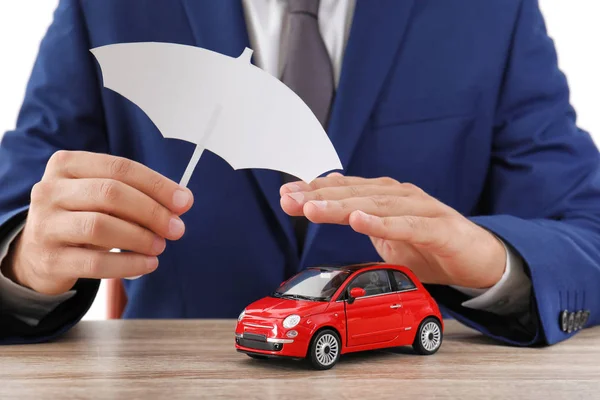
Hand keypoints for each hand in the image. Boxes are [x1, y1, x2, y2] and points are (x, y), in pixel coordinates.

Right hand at [2, 151, 193, 294]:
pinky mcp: (49, 259)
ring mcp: (45, 225)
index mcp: (67, 165)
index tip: (185, 202)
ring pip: (100, 226)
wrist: (38, 254)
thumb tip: (183, 201)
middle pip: (110, 193)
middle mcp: (50, 190)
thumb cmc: (82, 217)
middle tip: (176, 228)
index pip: (120, 168)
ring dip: (140, 237)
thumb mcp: (102, 198)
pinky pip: (94, 262)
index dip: (157, 184)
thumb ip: (139, 194)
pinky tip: (148, 264)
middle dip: (151, 211)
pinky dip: (128, 264)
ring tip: (160, 246)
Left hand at [280, 173, 505, 288]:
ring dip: (343, 206)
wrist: (478, 259)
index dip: (315, 191)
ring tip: (313, 209)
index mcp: (386, 196)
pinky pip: (408, 225)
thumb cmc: (429, 245)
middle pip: (355, 192)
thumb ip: (363, 221)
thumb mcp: (387, 235)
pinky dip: (383, 223)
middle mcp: (401, 196)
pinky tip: (360, 220)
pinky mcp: (440, 227)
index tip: (286, 195)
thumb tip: (333, 210)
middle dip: (319, 195)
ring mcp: (422, 208)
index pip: (345, 190)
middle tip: (290, 199)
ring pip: (376, 204)